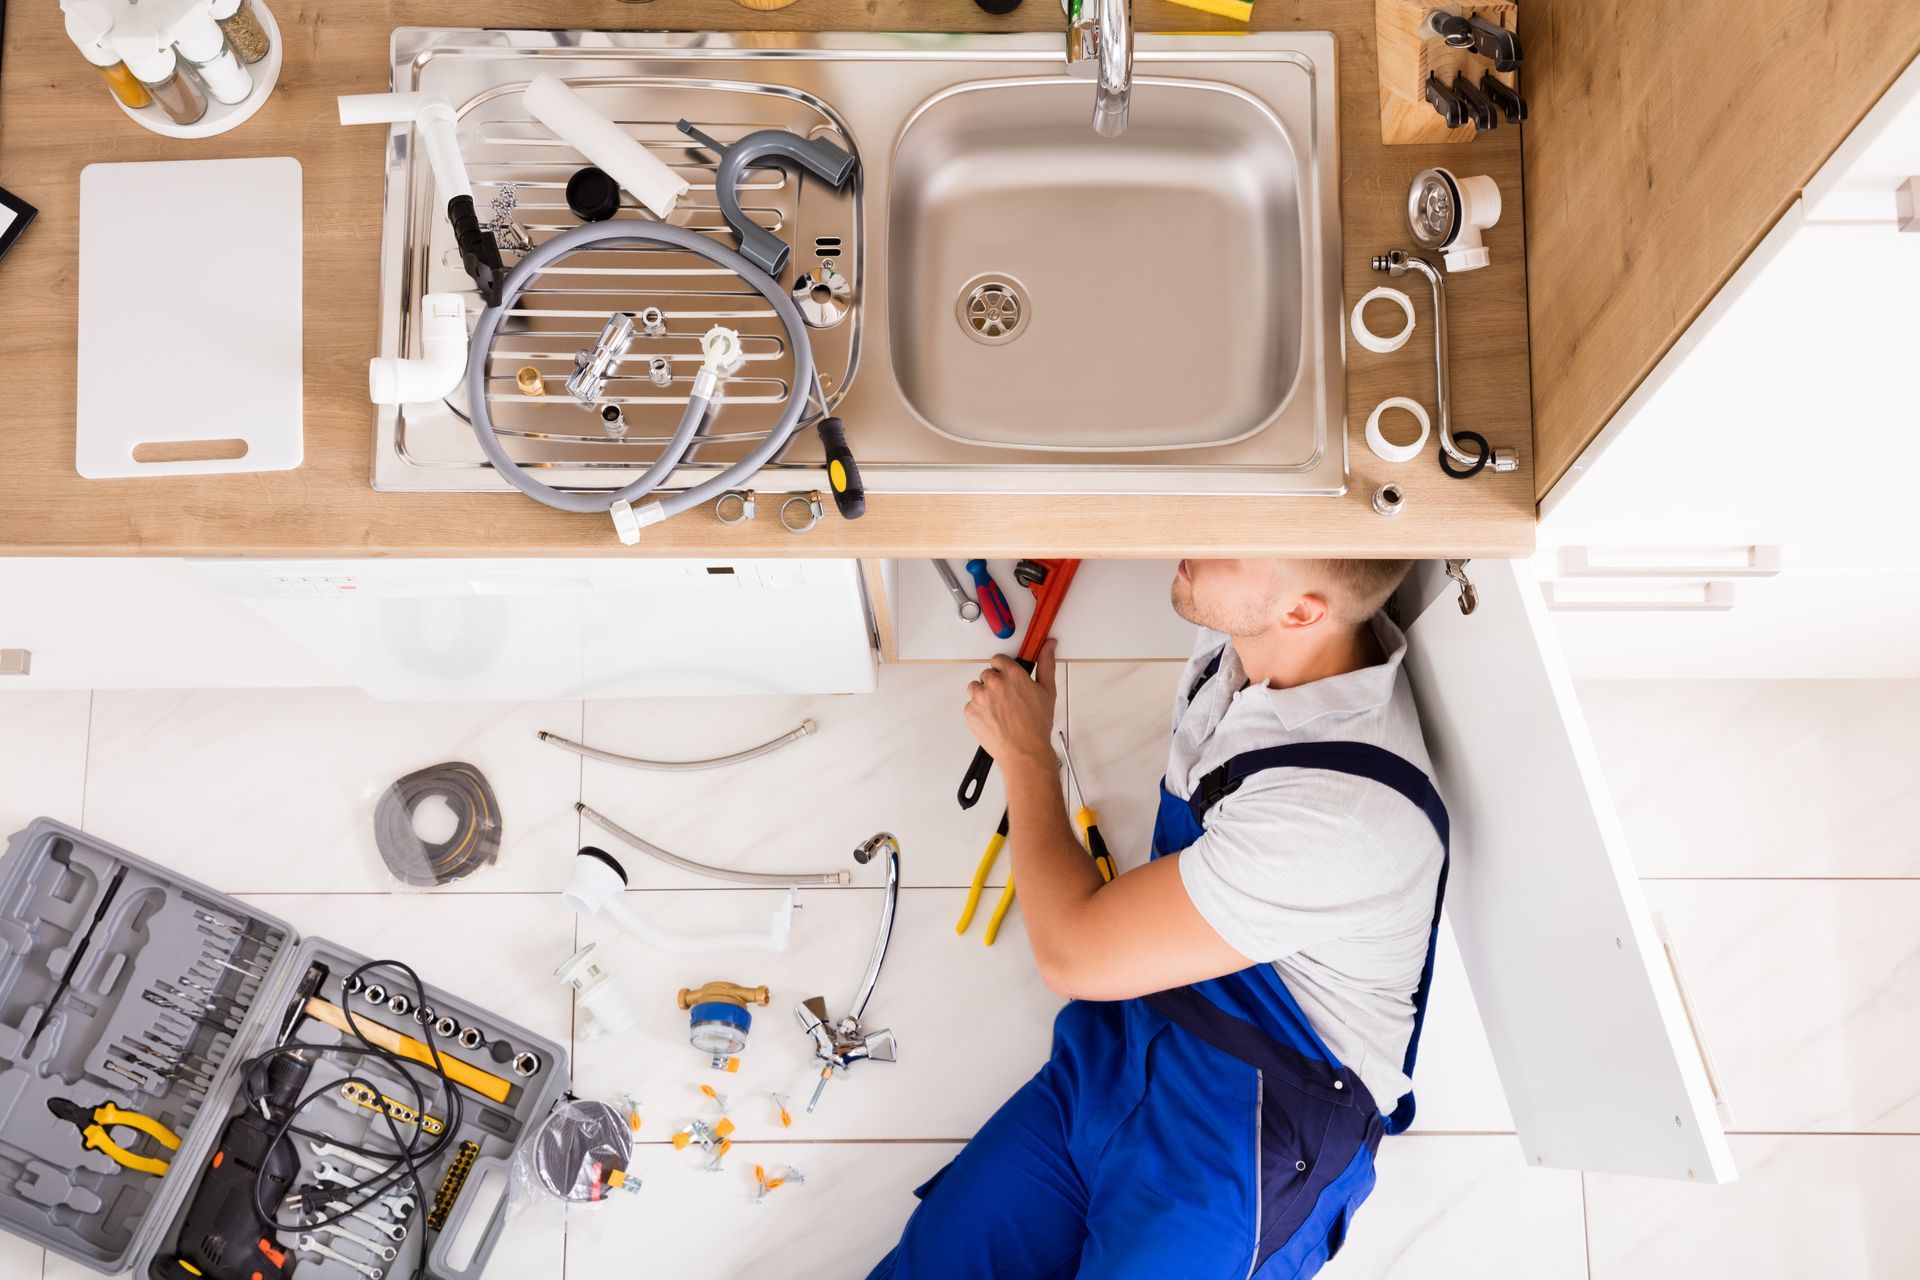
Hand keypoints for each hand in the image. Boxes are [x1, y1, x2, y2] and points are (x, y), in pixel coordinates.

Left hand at [963, 641, 1057, 770]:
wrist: (1024, 751)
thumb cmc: (1036, 725)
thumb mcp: (1047, 691)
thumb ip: (1046, 664)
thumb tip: (1048, 646)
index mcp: (1012, 674)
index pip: (998, 659)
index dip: (1003, 669)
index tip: (1007, 678)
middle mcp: (994, 682)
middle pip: (987, 674)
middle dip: (995, 684)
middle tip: (1007, 700)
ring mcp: (980, 697)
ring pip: (976, 688)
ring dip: (984, 696)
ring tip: (999, 711)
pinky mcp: (970, 711)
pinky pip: (971, 705)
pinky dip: (979, 711)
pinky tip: (993, 720)